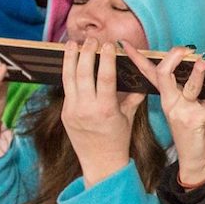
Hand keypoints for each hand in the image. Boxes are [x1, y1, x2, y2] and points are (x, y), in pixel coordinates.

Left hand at [61, 39, 145, 186]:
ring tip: (72, 43)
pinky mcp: (65, 114)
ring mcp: (72, 112)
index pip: (105, 77)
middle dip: (87, 53)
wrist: (101, 164)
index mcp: (105, 110)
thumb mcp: (129, 117)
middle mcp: (86, 109)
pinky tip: (70, 62)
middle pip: (84, 73)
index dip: (106, 58)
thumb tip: (139, 77)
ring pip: (69, 78)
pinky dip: (68, 73)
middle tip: (91, 39)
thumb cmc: (119, 140)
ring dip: (70, 58)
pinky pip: (67, 89)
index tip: (108, 44)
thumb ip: (133, 96)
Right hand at [123, 44, 204, 187]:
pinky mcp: (198, 121)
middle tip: (186, 48)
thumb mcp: (189, 106)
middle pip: (164, 75)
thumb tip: (204, 64)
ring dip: (198, 72)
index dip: (138, 59)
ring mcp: (183, 112)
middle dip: (173, 58)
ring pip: (189, 87)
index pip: (150, 74)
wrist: (192, 159)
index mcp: (167, 97)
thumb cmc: (193, 129)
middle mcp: (171, 102)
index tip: (126, 44)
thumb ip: (192, 88)